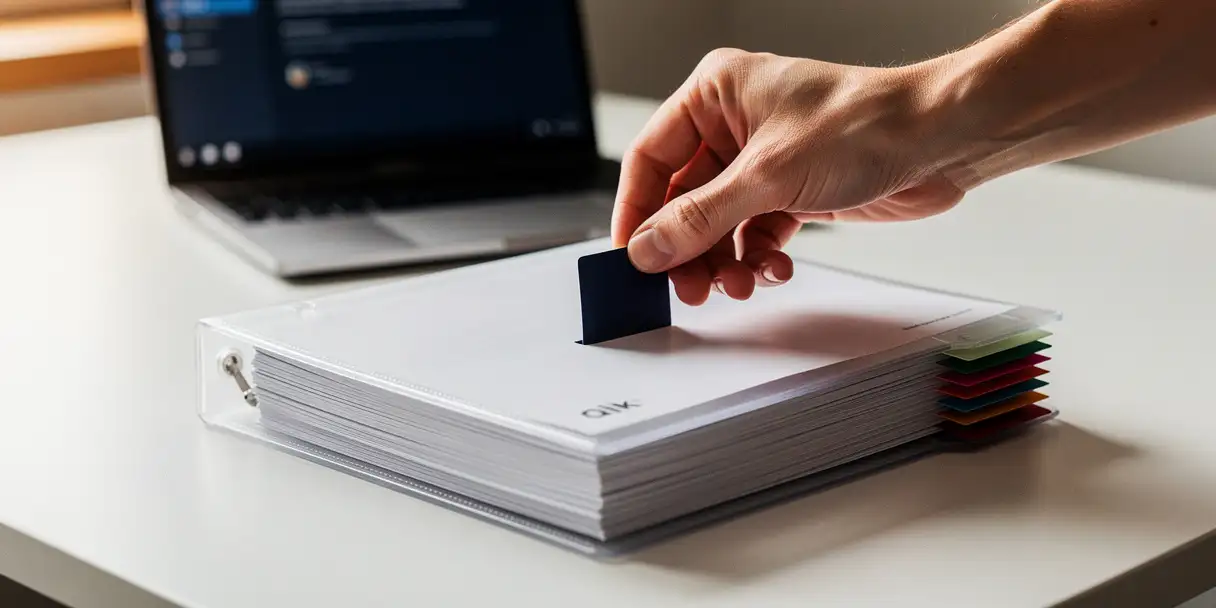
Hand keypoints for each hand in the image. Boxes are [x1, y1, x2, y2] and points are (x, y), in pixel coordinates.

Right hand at [611, 48, 965, 305]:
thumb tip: (649, 247)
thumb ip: (700, 217)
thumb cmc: (866, 123)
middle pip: (684, 198)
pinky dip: (757, 256)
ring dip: (723, 259)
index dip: (637, 210)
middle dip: (687, 246)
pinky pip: (754, 231)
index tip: (633, 256)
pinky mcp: (792, 189)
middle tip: (687, 286)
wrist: (941, 139)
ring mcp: (764, 159)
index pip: (651, 157)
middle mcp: (735, 123)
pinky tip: (770, 268)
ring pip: (718, 222)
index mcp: (716, 94)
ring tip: (733, 284)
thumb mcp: (767, 176)